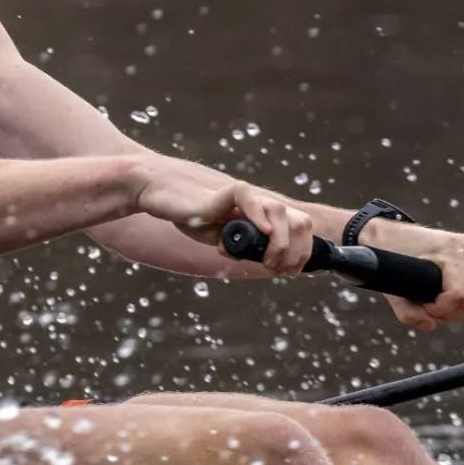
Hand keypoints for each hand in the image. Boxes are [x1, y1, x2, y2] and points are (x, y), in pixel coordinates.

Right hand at [137, 173, 314, 275]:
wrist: (161, 194)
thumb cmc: (191, 215)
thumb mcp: (222, 238)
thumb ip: (243, 247)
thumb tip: (264, 262)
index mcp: (262, 214)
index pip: (299, 228)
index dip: (302, 252)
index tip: (290, 271)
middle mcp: (258, 203)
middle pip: (300, 221)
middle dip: (297, 251)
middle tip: (277, 269)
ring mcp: (243, 197)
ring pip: (280, 212)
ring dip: (281, 243)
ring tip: (268, 260)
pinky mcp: (222, 193)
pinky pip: (247, 197)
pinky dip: (258, 214)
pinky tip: (260, 232)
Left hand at [365, 222, 463, 330]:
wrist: (393, 236)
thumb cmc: (391, 258)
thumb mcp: (392, 288)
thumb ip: (409, 313)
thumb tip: (430, 324)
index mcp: (450, 250)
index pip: (462, 295)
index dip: (444, 310)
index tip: (426, 306)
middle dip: (455, 312)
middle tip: (433, 307)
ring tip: (443, 303)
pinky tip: (455, 297)